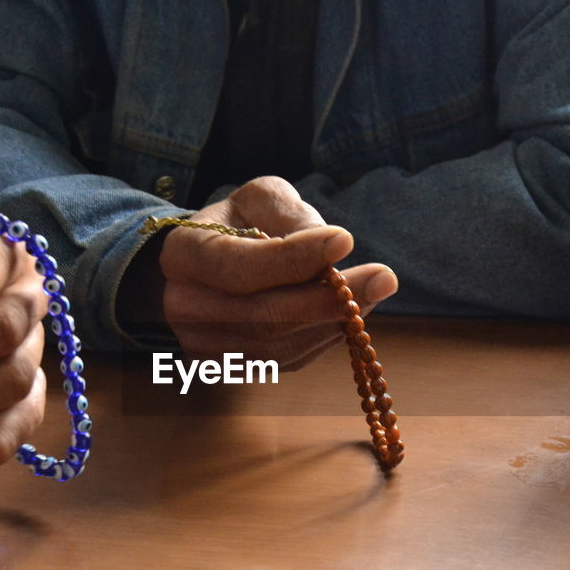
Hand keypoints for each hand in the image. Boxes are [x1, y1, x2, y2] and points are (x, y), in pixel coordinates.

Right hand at [160, 176, 397, 369]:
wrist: (197, 271)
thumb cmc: (233, 225)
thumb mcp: (256, 200)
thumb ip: (287, 213)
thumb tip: (327, 245)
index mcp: (184, 254)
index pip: (239, 266)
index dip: (293, 258)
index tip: (345, 240)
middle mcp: (186, 307)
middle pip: (264, 315)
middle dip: (329, 298)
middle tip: (385, 277)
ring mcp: (207, 346)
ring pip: (280, 343)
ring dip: (334, 320)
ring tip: (376, 290)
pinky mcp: (232, 368)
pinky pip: (288, 359)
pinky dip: (324, 337)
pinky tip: (350, 313)